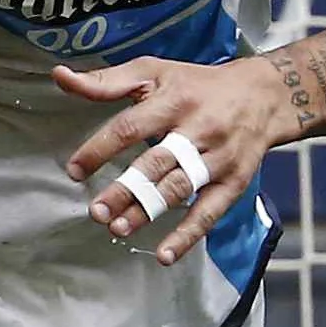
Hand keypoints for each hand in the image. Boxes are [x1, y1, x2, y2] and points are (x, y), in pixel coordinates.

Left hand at [56, 56, 299, 266]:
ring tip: (119, 228)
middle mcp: (198, 129)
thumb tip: (60, 77)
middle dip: (125, 189)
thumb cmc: (199, 85)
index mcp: (174, 100)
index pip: (132, 127)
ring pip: (180, 188)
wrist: (265, 95)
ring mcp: (218, 158)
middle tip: (97, 211)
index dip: (102, 148)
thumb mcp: (154, 71)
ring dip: (149, 210)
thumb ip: (107, 81)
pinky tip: (165, 254)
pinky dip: (188, 235)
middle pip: (157, 162)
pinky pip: (210, 211)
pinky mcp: (234, 181)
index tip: (76, 170)